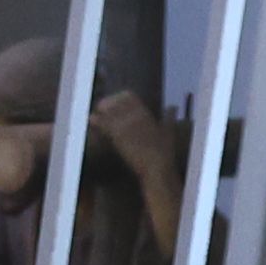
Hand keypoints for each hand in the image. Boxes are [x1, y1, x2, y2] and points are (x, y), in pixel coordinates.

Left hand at [90, 86, 187, 205]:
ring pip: (109, 112)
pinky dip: (98, 122)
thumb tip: (173, 106)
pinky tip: (92, 119)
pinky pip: (105, 126)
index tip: (114, 100)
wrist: (156, 168)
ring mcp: (126, 127)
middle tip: (102, 105)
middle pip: (117, 102)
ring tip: (96, 111)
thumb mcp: (169, 130)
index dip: (121, 97)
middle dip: (109, 102)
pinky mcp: (119, 138)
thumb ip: (169, 116)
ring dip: (102, 111)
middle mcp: (135, 117)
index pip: (130, 97)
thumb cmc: (164, 151)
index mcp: (146, 114)